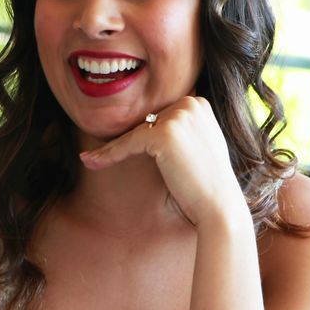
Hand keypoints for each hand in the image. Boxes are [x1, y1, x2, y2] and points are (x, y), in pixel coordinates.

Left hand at [78, 96, 248, 228]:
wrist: (218, 205)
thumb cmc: (206, 183)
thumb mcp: (198, 145)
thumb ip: (181, 130)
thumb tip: (150, 128)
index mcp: (198, 103)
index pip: (159, 116)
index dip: (141, 135)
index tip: (115, 147)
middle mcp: (190, 103)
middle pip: (146, 121)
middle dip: (128, 141)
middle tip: (99, 157)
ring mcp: (178, 116)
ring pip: (135, 132)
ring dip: (114, 148)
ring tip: (92, 159)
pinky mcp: (164, 133)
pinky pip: (128, 143)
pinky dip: (109, 154)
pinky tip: (91, 161)